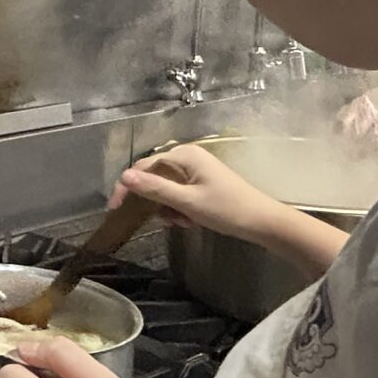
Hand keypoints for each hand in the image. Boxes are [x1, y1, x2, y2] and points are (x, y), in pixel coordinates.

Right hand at [111, 144, 286, 242]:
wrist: (261, 221)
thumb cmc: (226, 209)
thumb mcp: (187, 202)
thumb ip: (155, 189)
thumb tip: (124, 177)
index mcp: (184, 155)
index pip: (143, 167)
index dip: (128, 187)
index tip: (116, 210)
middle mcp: (188, 157)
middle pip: (154, 176)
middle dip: (154, 201)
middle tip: (163, 220)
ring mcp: (196, 169)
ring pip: (166, 188)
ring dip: (168, 208)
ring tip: (182, 222)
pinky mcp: (202, 182)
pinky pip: (179, 193)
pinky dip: (179, 208)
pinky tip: (190, 221)